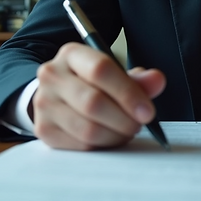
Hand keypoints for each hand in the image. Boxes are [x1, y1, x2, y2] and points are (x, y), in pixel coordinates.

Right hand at [31, 42, 165, 149]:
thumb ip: (138, 79)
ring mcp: (44, 103)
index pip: (101, 70)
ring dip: (115, 135)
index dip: (128, 93)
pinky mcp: (43, 129)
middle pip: (93, 102)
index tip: (147, 111)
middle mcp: (52, 76)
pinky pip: (80, 145)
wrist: (56, 95)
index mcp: (71, 54)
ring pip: (87, 128)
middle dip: (124, 119)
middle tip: (138, 125)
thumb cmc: (90, 83)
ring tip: (126, 131)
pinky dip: (102, 146)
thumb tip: (157, 80)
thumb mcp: (114, 74)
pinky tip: (110, 138)